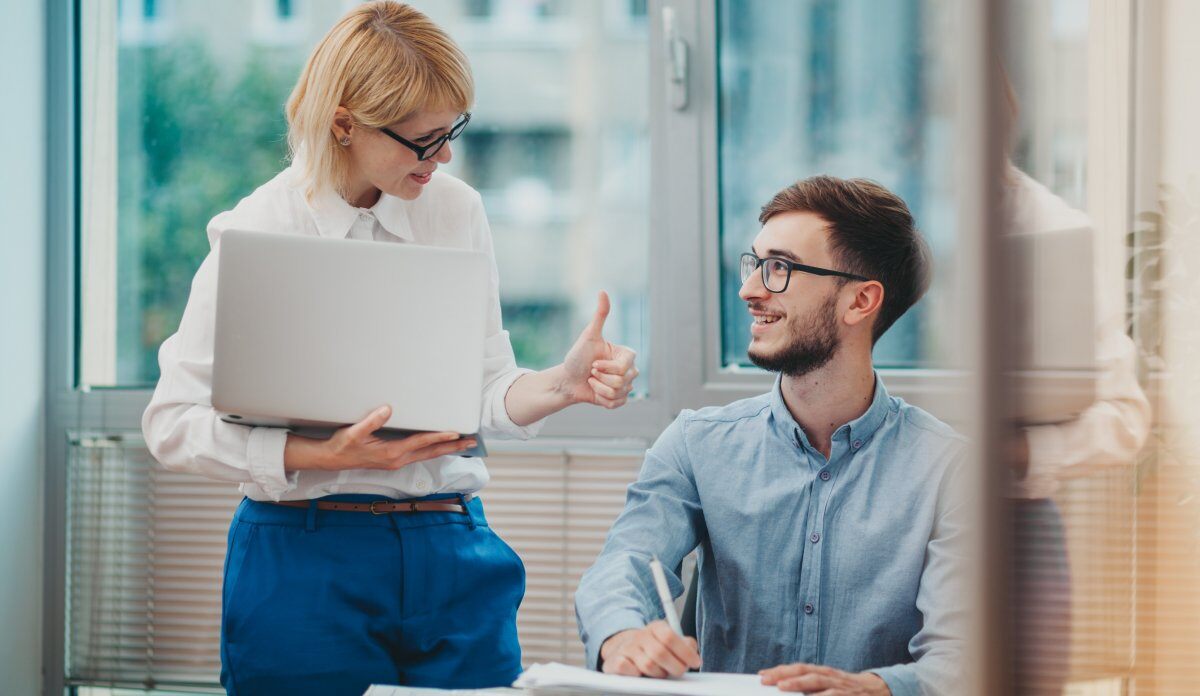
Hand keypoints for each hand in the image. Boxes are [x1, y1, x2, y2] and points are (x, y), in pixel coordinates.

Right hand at [284, 405, 475, 470]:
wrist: (331, 459)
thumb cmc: (342, 445)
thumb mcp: (354, 432)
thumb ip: (371, 421)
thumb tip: (387, 410)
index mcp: (391, 452)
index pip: (421, 443)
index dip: (438, 437)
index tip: (455, 433)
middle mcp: (397, 459)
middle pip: (431, 452)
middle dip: (452, 447)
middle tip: (471, 442)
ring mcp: (397, 461)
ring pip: (427, 455)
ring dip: (445, 449)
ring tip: (463, 444)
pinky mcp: (394, 460)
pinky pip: (419, 455)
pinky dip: (433, 450)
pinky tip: (440, 446)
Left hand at [560, 291, 638, 408]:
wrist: (567, 379)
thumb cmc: (577, 357)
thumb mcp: (588, 336)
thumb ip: (600, 315)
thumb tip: (603, 291)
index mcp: (627, 355)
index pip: (624, 366)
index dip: (606, 367)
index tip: (594, 362)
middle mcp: (630, 370)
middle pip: (622, 381)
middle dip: (601, 378)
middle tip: (592, 371)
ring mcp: (627, 386)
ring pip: (618, 393)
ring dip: (599, 388)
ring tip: (592, 381)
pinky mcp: (620, 400)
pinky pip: (616, 404)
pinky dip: (601, 399)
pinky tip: (595, 391)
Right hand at [599, 621, 701, 677]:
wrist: (623, 647)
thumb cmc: (652, 647)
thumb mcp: (669, 640)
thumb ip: (685, 644)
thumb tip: (693, 652)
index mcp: (656, 627)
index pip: (670, 637)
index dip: (685, 652)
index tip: (695, 662)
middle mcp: (640, 635)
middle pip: (660, 653)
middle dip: (675, 667)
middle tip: (679, 672)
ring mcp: (627, 648)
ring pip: (647, 665)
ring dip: (658, 674)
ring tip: (660, 672)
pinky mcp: (615, 660)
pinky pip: (629, 670)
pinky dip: (637, 675)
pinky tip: (641, 674)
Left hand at [759, 664, 889, 694]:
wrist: (880, 690)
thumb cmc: (849, 689)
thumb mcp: (830, 684)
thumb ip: (811, 686)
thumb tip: (785, 687)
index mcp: (824, 673)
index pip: (799, 668)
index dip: (781, 670)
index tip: (762, 674)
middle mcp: (831, 677)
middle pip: (805, 672)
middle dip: (784, 675)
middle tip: (766, 680)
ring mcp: (841, 687)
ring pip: (818, 683)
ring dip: (799, 683)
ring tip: (783, 687)